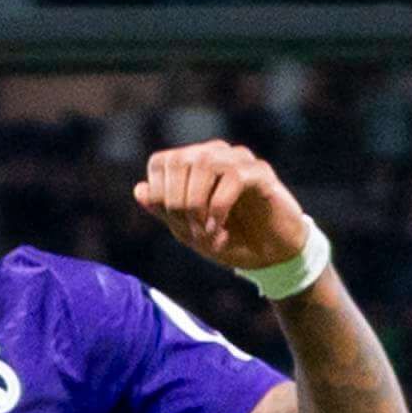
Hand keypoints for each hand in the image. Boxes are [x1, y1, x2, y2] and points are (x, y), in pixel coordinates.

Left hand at [133, 141, 311, 275]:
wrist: (271, 257)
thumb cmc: (232, 240)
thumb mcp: (189, 231)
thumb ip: (165, 210)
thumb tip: (139, 190)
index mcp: (196, 164)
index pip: (161, 162)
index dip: (160, 194)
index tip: (174, 223)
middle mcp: (217, 154)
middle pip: (179, 160)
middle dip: (177, 201)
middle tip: (191, 231)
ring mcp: (240, 160)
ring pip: (204, 163)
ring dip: (197, 204)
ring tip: (205, 232)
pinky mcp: (261, 173)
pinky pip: (233, 177)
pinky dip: (218, 207)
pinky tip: (219, 228)